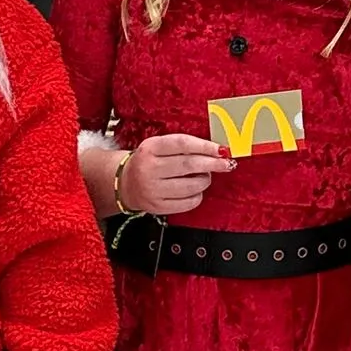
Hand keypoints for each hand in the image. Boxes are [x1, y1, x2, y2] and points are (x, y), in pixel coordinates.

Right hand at [118, 134, 234, 217]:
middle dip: (212, 164)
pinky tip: (195, 190)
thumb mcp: (158, 146)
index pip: (183, 144)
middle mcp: (149, 169)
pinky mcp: (157, 206)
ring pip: (191, 186)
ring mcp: (152, 189)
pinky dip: (197, 196)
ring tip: (205, 177)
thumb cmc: (148, 162)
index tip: (221, 149)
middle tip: (225, 164)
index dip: (205, 146)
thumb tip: (215, 150)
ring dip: (205, 180)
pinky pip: (187, 203)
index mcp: (150, 149)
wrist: (125, 183)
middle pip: (189, 165)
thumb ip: (182, 146)